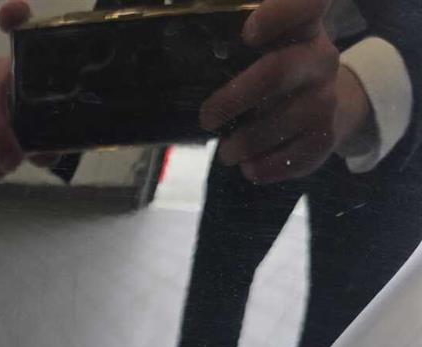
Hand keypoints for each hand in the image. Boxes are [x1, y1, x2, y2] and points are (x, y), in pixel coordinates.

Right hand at [0, 1, 42, 179]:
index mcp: (22, 63)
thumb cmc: (56, 114)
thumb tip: (43, 152)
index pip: (15, 26)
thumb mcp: (69, 118)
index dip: (12, 17)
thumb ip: (58, 132)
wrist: (46, 123)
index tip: (11, 13)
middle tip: (15, 161)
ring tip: (6, 170)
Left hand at [201, 0, 340, 183]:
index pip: (309, 3)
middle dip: (233, 99)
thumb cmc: (278, 69)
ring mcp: (326, 98)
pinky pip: (295, 156)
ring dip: (245, 142)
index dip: (280, 14)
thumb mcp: (264, 47)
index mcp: (303, 27)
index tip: (248, 33)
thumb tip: (177, 50)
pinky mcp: (325, 135)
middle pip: (276, 73)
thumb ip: (233, 43)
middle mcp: (320, 58)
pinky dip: (266, 166)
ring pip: (283, 122)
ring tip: (225, 152)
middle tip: (206, 119)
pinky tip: (249, 168)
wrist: (330, 104)